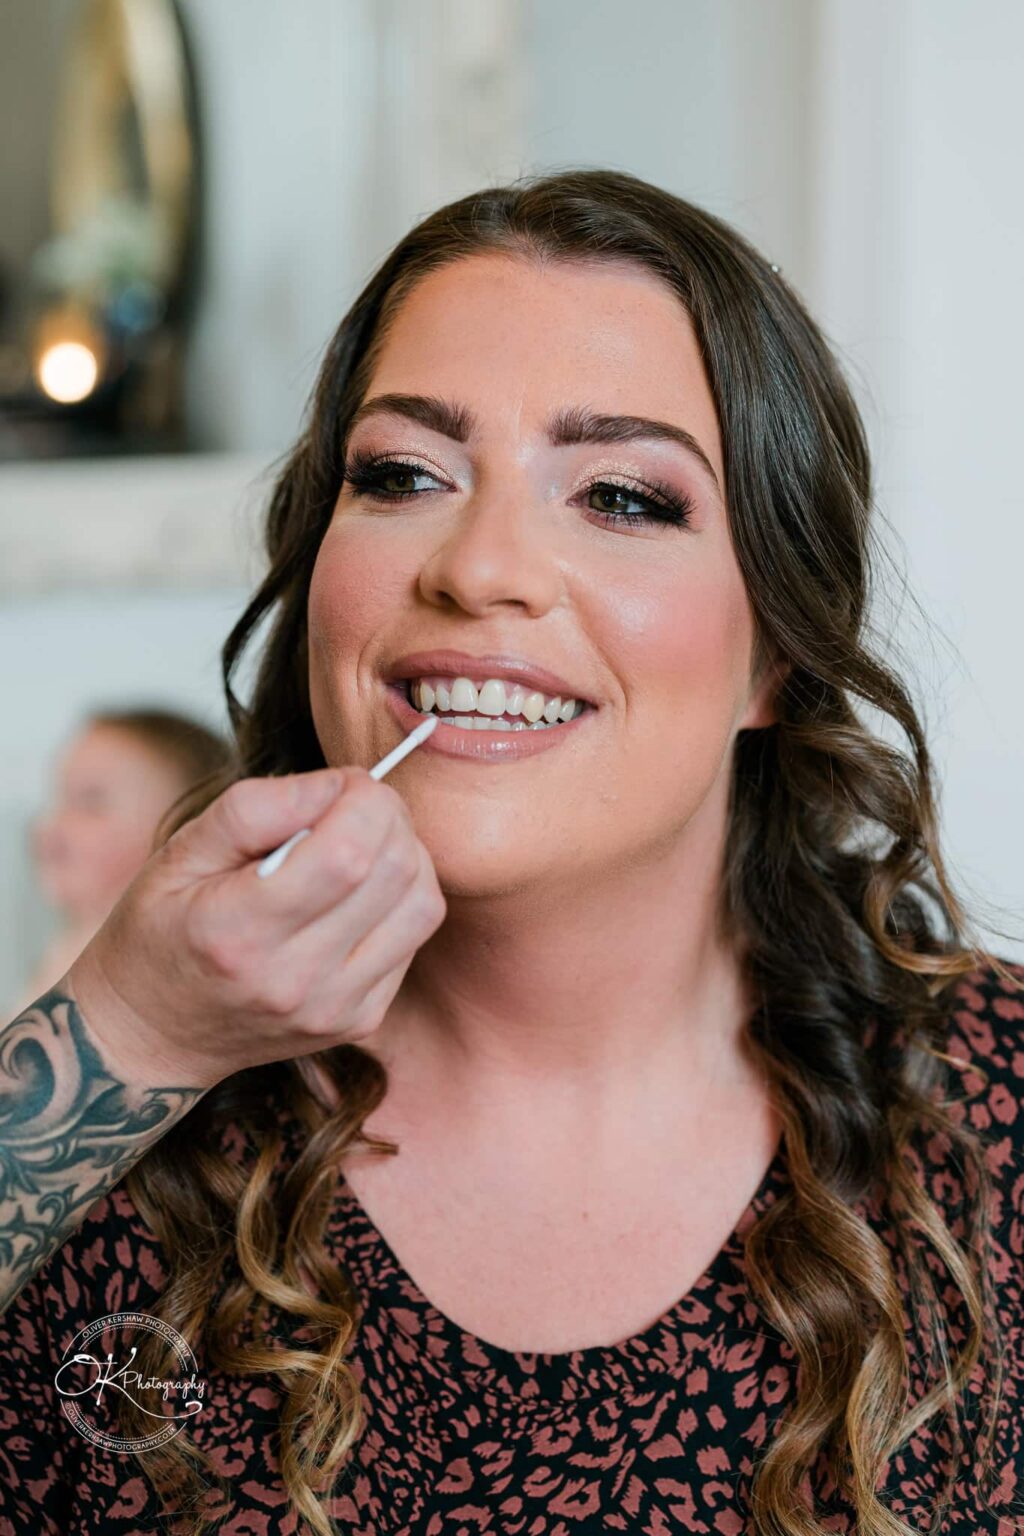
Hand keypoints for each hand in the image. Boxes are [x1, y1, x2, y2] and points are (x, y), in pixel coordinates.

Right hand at [64, 767, 446, 1089]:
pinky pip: (415, 936)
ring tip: (358, 843)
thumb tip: (336, 785)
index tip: (337, 784)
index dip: (361, 798)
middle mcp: (295, 980)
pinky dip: (401, 897)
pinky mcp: (361, 1020)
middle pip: (394, 870)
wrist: (155, 1037)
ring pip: (422, 903)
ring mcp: (335, 1008)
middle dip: (386, 815)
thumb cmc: (160, 931)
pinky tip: (359, 892)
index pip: (346, 851)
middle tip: (350, 805)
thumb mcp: (178, 855)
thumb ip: (254, 809)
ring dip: (404, 853)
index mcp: (239, 932)